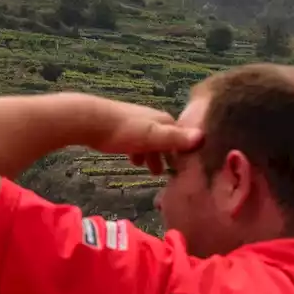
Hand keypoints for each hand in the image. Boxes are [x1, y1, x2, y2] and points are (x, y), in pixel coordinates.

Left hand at [82, 97, 201, 174]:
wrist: (89, 120)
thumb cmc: (123, 130)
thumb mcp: (152, 137)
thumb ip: (175, 138)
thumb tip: (204, 137)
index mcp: (162, 120)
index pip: (181, 136)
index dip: (185, 151)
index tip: (187, 168)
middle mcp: (152, 118)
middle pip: (166, 139)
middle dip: (168, 156)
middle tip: (169, 175)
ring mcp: (136, 122)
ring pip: (150, 141)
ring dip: (152, 156)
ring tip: (150, 172)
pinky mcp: (121, 127)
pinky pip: (136, 141)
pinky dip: (138, 151)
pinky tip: (133, 161)